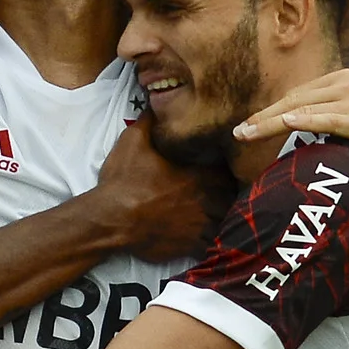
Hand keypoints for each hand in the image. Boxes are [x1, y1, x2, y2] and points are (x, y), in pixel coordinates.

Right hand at [97, 116, 233, 262]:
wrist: (112, 217)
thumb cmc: (124, 179)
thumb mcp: (133, 140)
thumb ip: (149, 121)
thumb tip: (155, 103)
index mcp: (198, 173)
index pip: (229, 170)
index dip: (229, 170)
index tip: (225, 169)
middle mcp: (206, 198)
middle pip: (235, 197)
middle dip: (234, 194)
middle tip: (230, 192)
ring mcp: (202, 224)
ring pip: (230, 222)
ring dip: (230, 218)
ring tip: (229, 215)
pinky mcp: (193, 244)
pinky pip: (217, 245)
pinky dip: (219, 242)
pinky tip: (217, 239)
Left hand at [235, 69, 348, 175]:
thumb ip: (347, 109)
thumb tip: (322, 121)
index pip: (302, 94)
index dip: (275, 108)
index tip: (253, 123)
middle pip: (296, 99)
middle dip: (265, 115)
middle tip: (240, 132)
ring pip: (304, 109)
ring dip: (272, 121)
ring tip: (249, 134)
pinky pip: (329, 119)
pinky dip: (306, 120)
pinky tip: (287, 124)